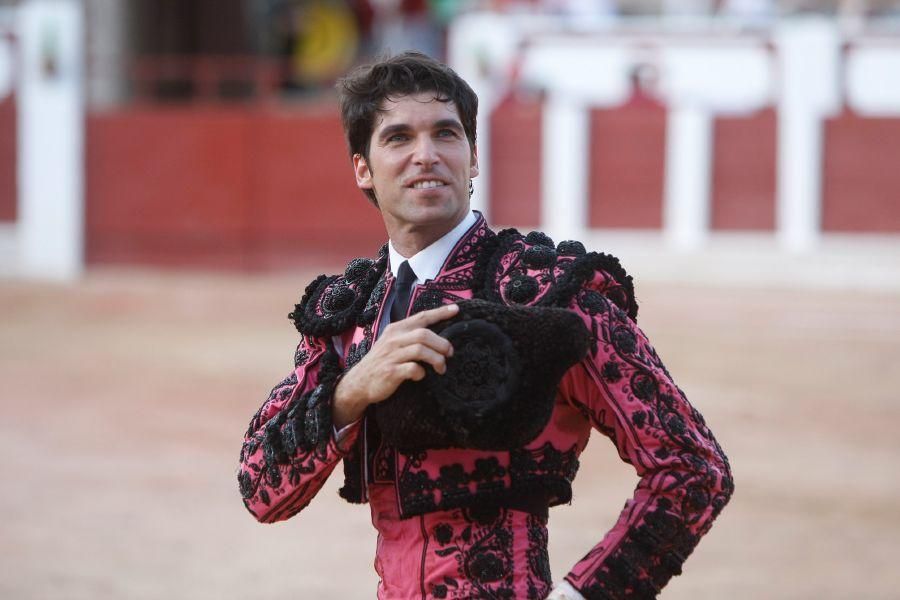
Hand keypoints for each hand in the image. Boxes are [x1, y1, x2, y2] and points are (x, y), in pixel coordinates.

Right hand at [332, 304, 458, 428]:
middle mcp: (393, 339)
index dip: (440, 313)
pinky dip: (422, 373)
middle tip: (449, 353)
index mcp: (396, 330)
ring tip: (441, 367)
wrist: (359, 382)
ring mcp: (391, 355)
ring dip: (436, 359)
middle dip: (442, 343)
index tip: (456, 310)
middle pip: (424, 334)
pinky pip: (413, 368)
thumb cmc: (381, 362)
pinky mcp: (391, 371)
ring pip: (421, 350)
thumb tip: (435, 335)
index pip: (421, 317)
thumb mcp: (392, 343)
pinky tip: (421, 376)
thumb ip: (409, 336)